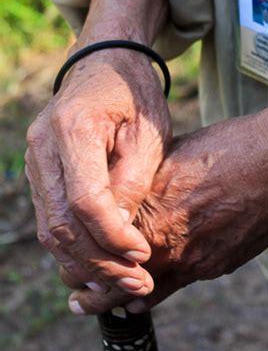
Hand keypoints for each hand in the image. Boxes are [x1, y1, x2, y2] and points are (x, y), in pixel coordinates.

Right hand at [25, 0, 170, 298]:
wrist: (104, 66)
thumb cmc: (134, 95)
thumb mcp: (149, 132)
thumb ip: (133, 181)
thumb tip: (121, 236)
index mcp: (73, 128)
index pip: (85, 200)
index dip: (113, 235)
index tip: (143, 254)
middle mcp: (43, 147)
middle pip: (61, 223)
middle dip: (101, 262)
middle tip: (138, 284)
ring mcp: (35, 161)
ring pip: (51, 229)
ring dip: (88, 263)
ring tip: (127, 283)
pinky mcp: (40, 174)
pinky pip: (52, 219)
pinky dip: (77, 247)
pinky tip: (106, 263)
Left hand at [67, 98, 267, 313]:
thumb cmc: (224, 150)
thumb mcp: (170, 156)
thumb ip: (143, 183)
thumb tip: (125, 192)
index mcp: (143, 208)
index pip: (95, 245)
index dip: (78, 256)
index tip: (71, 260)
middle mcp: (160, 241)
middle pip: (110, 281)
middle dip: (91, 291)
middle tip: (79, 296)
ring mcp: (188, 260)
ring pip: (141, 295)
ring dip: (120, 299)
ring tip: (106, 303)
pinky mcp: (212, 268)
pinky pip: (175, 287)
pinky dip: (155, 294)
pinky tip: (145, 298)